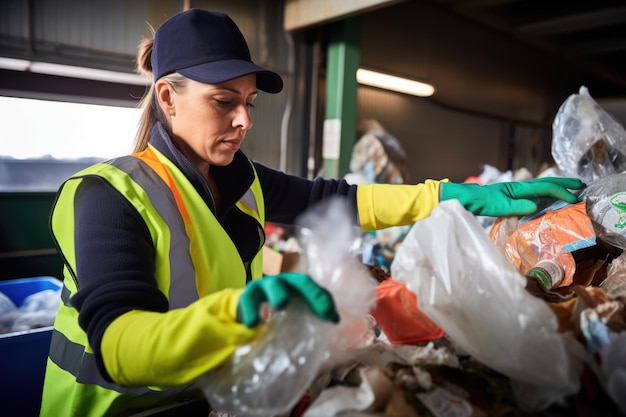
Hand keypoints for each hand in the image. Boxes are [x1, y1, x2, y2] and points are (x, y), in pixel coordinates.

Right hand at [237, 272, 339, 327]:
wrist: (248, 309)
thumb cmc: (278, 310)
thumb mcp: (297, 310)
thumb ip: (314, 312)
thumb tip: (335, 320)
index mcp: (299, 286)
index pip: (317, 289)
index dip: (324, 300)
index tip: (331, 318)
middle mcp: (285, 281)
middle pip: (300, 281)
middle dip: (310, 292)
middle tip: (318, 308)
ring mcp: (265, 285)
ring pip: (273, 284)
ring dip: (279, 293)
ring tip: (280, 305)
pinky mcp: (248, 294)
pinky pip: (248, 299)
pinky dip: (251, 311)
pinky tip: (254, 324)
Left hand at [440, 177, 585, 216]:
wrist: (466, 199)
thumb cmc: (480, 202)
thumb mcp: (497, 206)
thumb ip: (516, 207)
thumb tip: (535, 206)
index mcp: (518, 188)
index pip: (545, 187)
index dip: (561, 191)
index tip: (575, 198)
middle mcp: (520, 187)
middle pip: (546, 182)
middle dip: (564, 183)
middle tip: (582, 184)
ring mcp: (516, 191)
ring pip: (542, 187)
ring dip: (557, 187)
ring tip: (571, 189)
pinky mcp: (513, 197)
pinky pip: (535, 194)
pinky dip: (546, 194)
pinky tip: (549, 200)